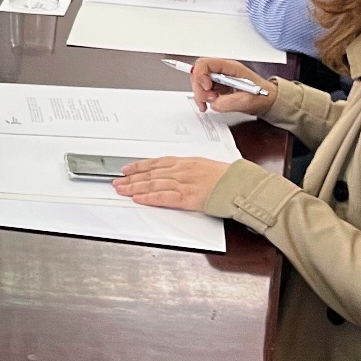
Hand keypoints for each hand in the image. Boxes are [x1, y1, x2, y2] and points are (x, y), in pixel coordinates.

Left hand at [111, 156, 236, 211]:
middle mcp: (182, 170)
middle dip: (131, 178)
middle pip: (151, 174)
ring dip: (134, 187)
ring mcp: (184, 183)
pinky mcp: (188, 197)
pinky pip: (164, 197)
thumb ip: (191, 169)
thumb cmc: (230, 176)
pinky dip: (149, 198)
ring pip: (153, 184)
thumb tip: (180, 173)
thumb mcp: (207, 166)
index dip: (139, 166)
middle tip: (117, 181)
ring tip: (121, 190)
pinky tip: (138, 198)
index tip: (127, 169)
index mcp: (187, 162)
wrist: (242, 184)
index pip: (157, 163)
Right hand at [183, 57, 277, 115]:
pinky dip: (202, 99)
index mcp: (230, 68)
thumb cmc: (263, 96)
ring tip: (210, 103)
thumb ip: (228, 102)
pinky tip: (208, 104)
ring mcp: (219, 79)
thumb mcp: (248, 101)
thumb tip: (213, 102)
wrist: (268, 101)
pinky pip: (203, 90)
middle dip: (200, 88)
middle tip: (209, 99)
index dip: (201, 76)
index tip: (206, 88)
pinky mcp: (217, 87)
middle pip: (198, 73)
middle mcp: (222, 71)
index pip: (205, 64)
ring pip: (198, 82)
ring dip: (200, 95)